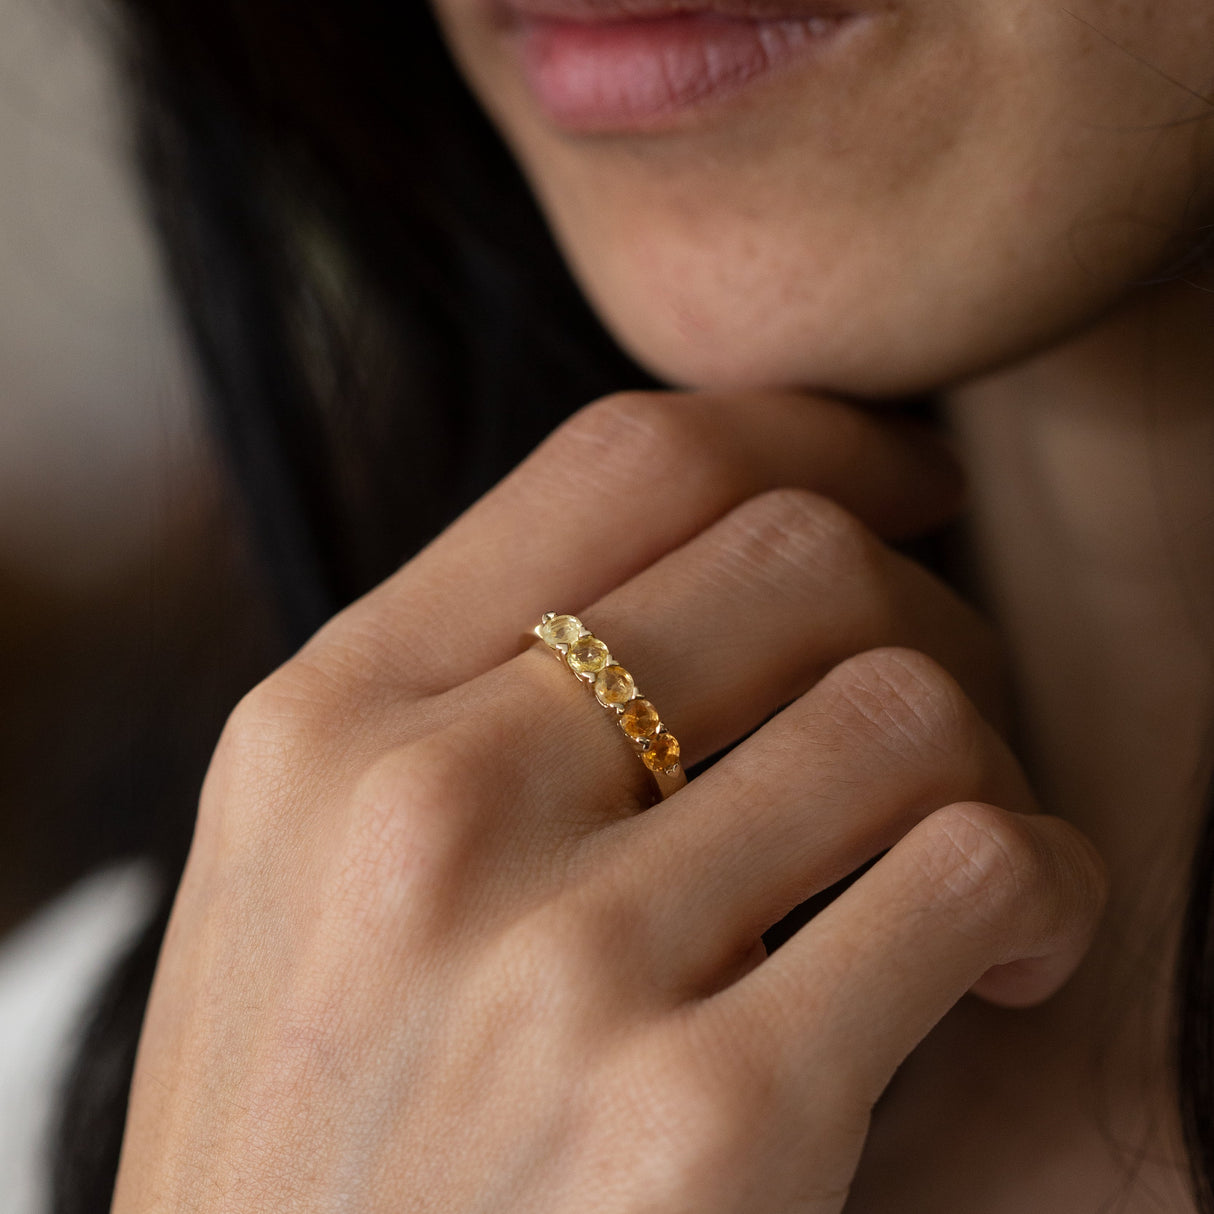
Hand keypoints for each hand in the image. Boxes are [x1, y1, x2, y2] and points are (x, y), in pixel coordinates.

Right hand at [111, 390, 1105, 1212]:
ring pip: (905, 702)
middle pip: (792, 555)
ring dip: (987, 761)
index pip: (629, 458)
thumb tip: (694, 559)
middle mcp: (423, 809)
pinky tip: (1003, 956)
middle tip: (941, 706)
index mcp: (323, 724)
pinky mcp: (704, 1126)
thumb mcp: (310, 879)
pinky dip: (1033, 891)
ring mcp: (558, 964)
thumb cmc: (317, 1142)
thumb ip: (459, 702)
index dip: (807, 434)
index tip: (899, 485)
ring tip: (967, 848)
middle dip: (918, 603)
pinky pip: (970, 874)